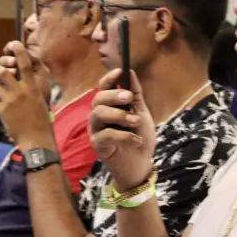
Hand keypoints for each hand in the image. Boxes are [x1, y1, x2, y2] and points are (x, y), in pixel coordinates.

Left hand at [0, 42, 54, 148]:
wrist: (36, 138)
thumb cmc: (42, 121)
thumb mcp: (40, 101)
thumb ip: (30, 90)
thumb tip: (21, 82)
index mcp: (32, 88)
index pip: (25, 65)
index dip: (19, 52)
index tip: (14, 43)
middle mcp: (20, 91)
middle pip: (3, 72)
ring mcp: (10, 101)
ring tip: (1, 98)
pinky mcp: (2, 111)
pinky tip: (4, 113)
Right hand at [89, 69, 155, 190]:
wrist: (141, 165)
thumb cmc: (139, 138)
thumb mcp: (141, 114)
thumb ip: (136, 95)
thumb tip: (130, 72)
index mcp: (108, 106)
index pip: (103, 88)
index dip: (109, 78)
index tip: (120, 71)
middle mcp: (98, 116)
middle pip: (98, 99)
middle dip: (114, 96)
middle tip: (129, 98)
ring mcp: (95, 130)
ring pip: (98, 114)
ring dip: (118, 115)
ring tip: (135, 121)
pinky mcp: (97, 145)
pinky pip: (105, 135)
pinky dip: (123, 135)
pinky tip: (136, 140)